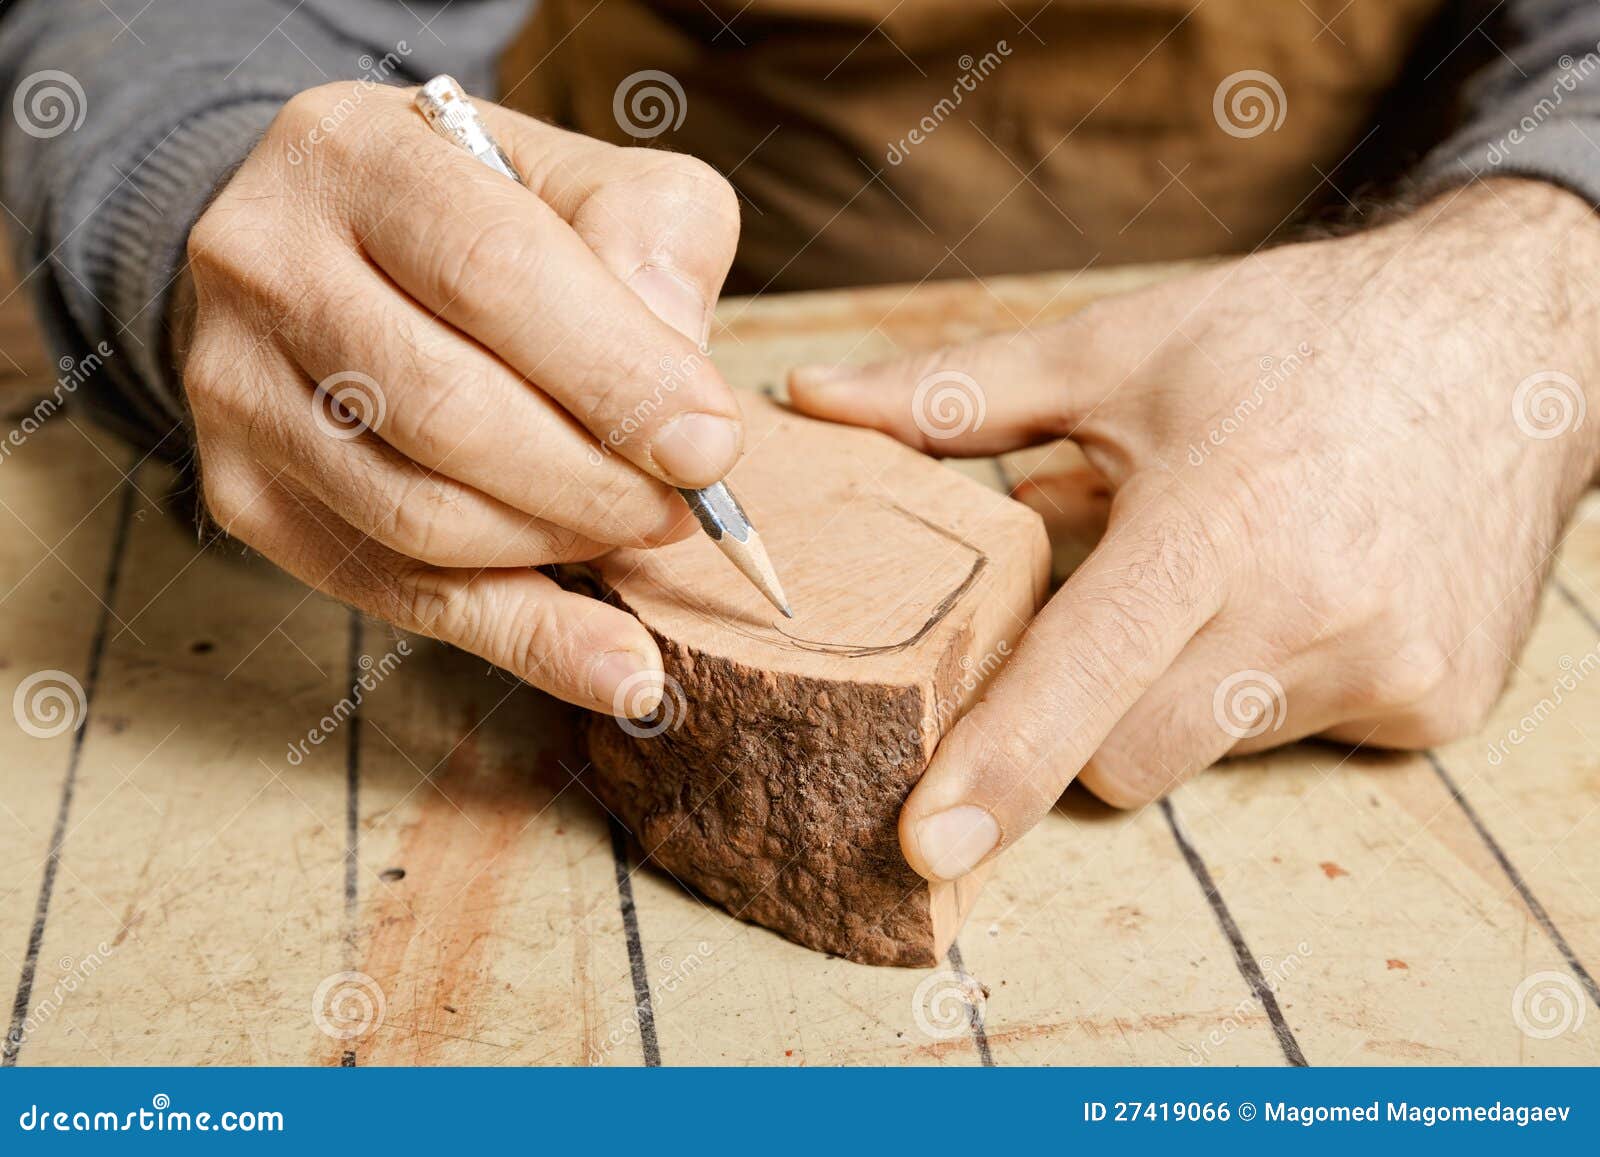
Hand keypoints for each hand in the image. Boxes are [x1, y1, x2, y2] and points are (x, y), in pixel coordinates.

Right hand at [177, 81, 743, 714]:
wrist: (332, 246)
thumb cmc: (485, 215)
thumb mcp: (587, 180)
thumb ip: (655, 246)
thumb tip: (682, 407)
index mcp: (356, 157)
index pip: (494, 276)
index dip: (617, 378)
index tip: (710, 448)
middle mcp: (266, 266)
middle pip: (449, 412)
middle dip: (597, 481)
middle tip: (685, 503)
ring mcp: (235, 390)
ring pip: (421, 518)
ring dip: (563, 548)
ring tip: (637, 527)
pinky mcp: (244, 494)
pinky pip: (398, 595)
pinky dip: (528, 640)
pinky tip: (620, 669)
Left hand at [791, 179, 1599, 880]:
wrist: (1504, 340)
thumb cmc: (1294, 336)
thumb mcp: (1117, 348)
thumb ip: (950, 399)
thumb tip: (810, 401)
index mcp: (1216, 519)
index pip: (1083, 675)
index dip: (1001, 765)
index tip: (930, 845)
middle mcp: (1311, 612)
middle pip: (1127, 756)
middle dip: (1083, 710)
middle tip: (1107, 609)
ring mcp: (1387, 671)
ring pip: (1204, 750)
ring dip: (1177, 689)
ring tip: (1218, 573)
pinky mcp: (1436, 706)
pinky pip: (1290, 738)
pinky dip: (1261, 689)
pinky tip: (1295, 594)